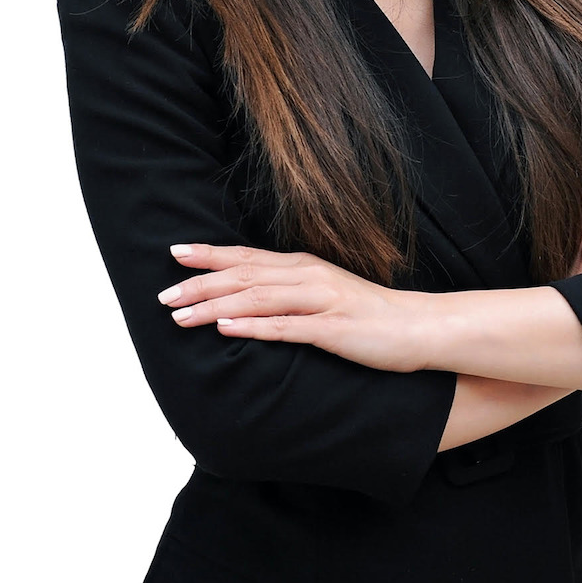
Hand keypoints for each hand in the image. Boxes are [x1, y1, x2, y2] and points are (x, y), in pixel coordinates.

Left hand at [157, 244, 428, 371]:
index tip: (175, 253)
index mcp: (303, 266)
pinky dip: (254, 327)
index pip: (247, 257)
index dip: (210, 255)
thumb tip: (247, 299)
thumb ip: (288, 291)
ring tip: (182, 316)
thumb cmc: (368, 314)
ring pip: (257, 299)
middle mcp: (308, 276)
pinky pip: (287, 327)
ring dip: (216, 307)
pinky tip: (228, 329)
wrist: (418, 327)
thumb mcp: (323, 293)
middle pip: (244, 276)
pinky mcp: (332, 329)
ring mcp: (320, 300)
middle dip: (200, 284)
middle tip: (164, 295)